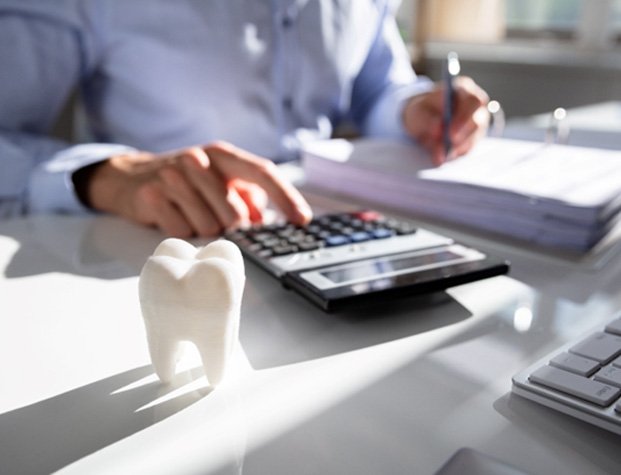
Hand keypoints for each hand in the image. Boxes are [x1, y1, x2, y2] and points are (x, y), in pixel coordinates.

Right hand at [83, 141, 311, 236]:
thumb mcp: (219, 180)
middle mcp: (198, 160)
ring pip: (209, 227)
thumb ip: (247, 196)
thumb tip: (263, 220)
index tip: (302, 219)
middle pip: (235, 214)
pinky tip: (173, 216)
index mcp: (222, 155)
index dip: (286, 197)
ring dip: (204, 229)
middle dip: (231, 226)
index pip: (262, 172)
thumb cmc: (186, 181)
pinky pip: (183, 232)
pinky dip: (182, 232)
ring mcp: (173, 176)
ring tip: (189, 212)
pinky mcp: (152, 196)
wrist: (131, 177)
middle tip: (214, 217)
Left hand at [403, 76, 489, 165]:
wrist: (421, 120)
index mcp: (464, 90)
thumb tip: (438, 129)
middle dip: (462, 137)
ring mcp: (477, 123)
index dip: (464, 118)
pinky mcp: (473, 138)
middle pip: (478, 122)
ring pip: (472, 139)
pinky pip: (467, 149)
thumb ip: (427, 119)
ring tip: (437, 156)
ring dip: (455, 149)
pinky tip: (441, 157)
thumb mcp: (417, 112)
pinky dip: (453, 155)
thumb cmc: (421, 111)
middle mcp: (475, 106)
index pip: (474, 101)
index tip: (450, 133)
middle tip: (446, 149)